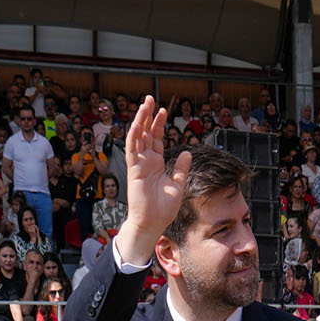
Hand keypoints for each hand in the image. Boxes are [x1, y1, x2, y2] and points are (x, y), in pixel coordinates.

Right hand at [116, 96, 191, 260]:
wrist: (153, 222)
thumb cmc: (163, 208)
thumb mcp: (177, 185)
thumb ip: (181, 168)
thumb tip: (187, 153)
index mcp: (156, 163)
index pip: (155, 138)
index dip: (158, 124)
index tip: (163, 110)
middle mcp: (145, 161)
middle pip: (145, 133)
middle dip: (147, 116)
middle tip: (150, 99)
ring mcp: (138, 164)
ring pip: (137, 137)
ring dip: (140, 120)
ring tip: (144, 104)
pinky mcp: (134, 170)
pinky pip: (132, 149)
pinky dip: (133, 136)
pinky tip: (136, 123)